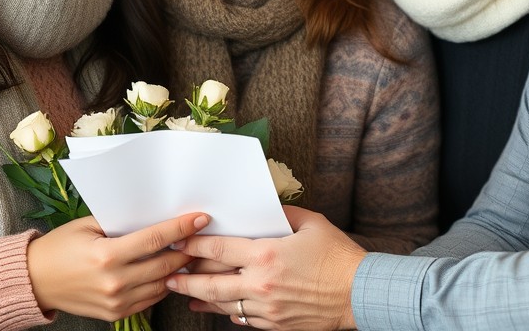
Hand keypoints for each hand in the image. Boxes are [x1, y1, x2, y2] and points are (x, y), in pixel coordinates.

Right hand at [26, 212, 208, 319]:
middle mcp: (114, 281)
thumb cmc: (59, 248)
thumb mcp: (87, 226)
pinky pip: (149, 299)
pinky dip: (162, 285)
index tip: (200, 218)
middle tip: (201, 237)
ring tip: (189, 254)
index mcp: (107, 255)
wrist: (35, 281)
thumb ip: (120, 222)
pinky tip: (168, 272)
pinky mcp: (116, 314)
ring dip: (178, 270)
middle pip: (165, 264)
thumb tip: (153, 215)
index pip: (156, 239)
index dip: (181, 228)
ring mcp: (116, 301)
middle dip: (187, 250)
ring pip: (161, 284)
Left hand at [166, 206, 364, 329]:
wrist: (360, 294)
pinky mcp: (276, 325)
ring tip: (185, 296)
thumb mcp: (312, 224)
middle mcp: (260, 284)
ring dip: (201, 300)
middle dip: (186, 280)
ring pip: (224, 306)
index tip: (178, 243)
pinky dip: (229, 314)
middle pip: (211, 284)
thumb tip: (268, 209)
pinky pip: (244, 320)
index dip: (193, 246)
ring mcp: (267, 308)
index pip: (218, 250)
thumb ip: (284, 215)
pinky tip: (220, 310)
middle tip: (168, 275)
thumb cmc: (339, 257)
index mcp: (267, 255)